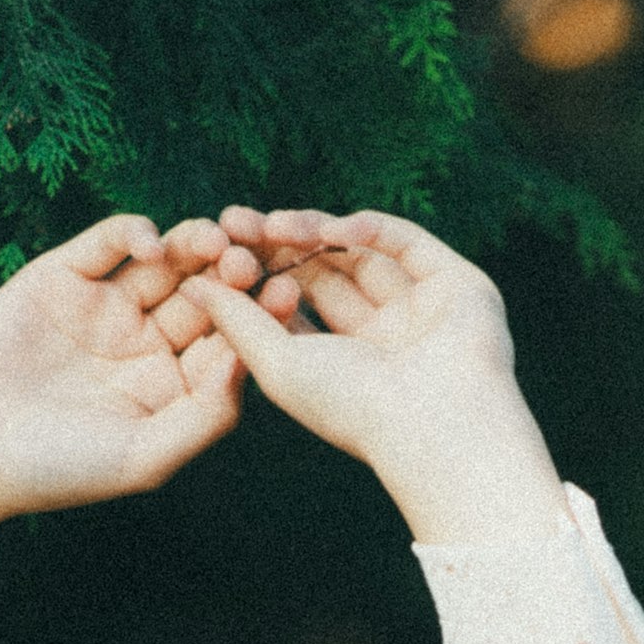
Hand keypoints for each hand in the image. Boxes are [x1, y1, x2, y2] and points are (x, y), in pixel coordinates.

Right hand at [0, 214, 275, 579]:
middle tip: (252, 262)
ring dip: (194, 245)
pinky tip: (153, 244)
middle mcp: (145, 341)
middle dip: (232, 274)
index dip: (260, 317)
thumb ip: (206, 415)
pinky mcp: (63, 277)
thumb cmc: (54, 471)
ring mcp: (105, 306)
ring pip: (165, 262)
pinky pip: (108, 243)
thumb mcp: (145, 457)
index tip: (287, 298)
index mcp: (173, 385)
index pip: (229, 340)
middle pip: (205, 294)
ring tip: (213, 242)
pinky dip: (134, 233)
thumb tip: (251, 361)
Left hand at [178, 208, 572, 544]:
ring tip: (275, 223)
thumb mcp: (278, 364)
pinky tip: (334, 228)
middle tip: (234, 220)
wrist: (436, 423)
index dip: (253, 275)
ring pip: (358, 252)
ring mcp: (418, 306)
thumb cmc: (352, 409)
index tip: (214, 250)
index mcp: (340, 362)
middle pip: (320, 273)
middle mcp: (380, 334)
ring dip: (314, 232)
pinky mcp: (453, 283)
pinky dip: (370, 228)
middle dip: (276, 245)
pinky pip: (405, 242)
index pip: (291, 305)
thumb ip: (237, 322)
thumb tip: (190, 286)